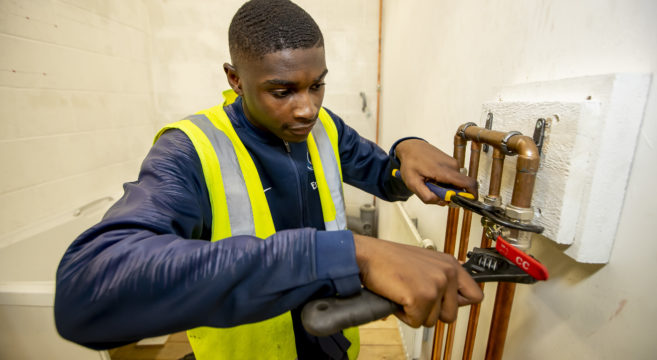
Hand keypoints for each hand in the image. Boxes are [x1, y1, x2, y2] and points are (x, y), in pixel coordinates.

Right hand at [353, 234, 483, 326]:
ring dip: (415, 313)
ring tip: (404, 293)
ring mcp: (436, 285)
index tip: (445, 303)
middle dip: (430, 312)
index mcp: (449, 264)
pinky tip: (397, 297)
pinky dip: (403, 315)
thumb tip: (457, 294)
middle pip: (451, 315)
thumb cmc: (389, 259)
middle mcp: (447, 273)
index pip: (475, 295)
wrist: (367, 256)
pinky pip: (416, 322)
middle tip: (414, 296)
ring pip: (433, 321)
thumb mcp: (424, 262)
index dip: (457, 304)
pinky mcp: (421, 297)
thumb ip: (441, 275)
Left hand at [395, 139, 476, 204]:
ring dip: (445, 188)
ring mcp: (454, 163)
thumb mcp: (412, 183)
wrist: (411, 147)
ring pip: (456, 184)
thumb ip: (426, 196)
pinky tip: (433, 178)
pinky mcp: (452, 163)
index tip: (463, 204)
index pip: (469, 184)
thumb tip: (441, 201)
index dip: (471, 196)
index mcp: (445, 171)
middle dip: (450, 195)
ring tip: (431, 182)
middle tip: (434, 191)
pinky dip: (445, 182)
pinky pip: (453, 178)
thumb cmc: (411, 163)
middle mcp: (453, 166)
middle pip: (461, 188)